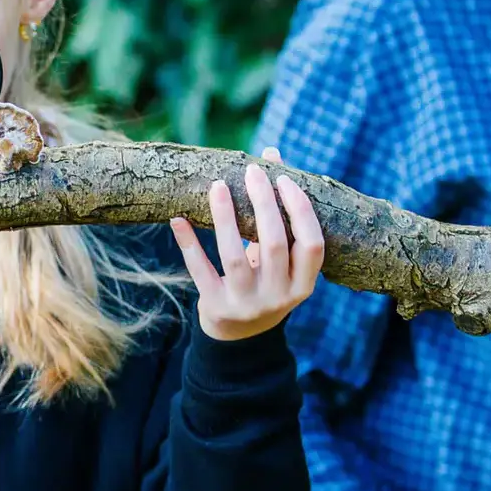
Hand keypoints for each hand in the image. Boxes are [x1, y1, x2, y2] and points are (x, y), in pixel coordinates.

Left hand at [169, 147, 324, 341]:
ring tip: (217, 185)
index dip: (300, 211)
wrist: (238, 336)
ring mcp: (246, 304)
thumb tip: (271, 154)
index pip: (312, 244)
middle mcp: (278, 296)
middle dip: (264, 204)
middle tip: (252, 171)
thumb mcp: (278, 257)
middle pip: (274, 245)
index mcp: (303, 285)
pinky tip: (178, 219)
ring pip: (235, 257)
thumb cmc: (263, 280)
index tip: (283, 179)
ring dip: (225, 218)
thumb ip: (277, 212)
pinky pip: (200, 271)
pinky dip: (189, 244)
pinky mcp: (216, 307)